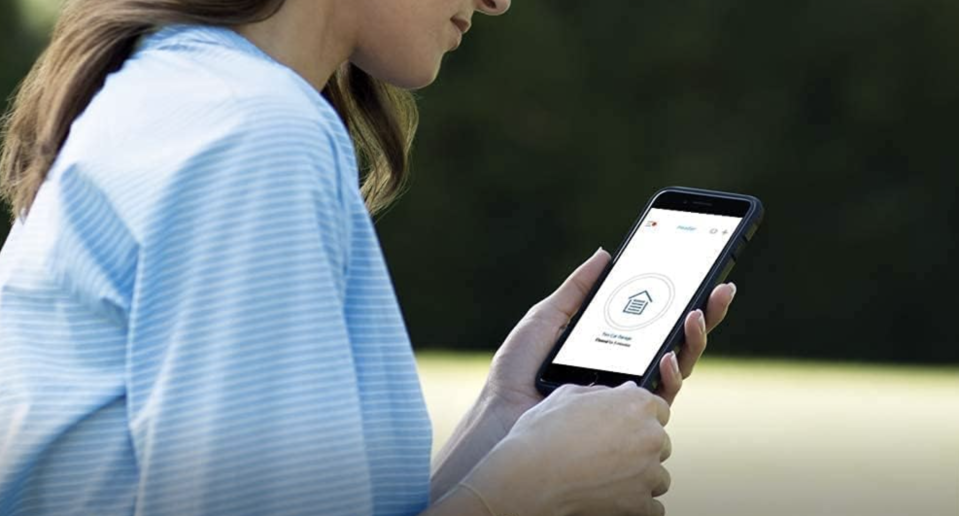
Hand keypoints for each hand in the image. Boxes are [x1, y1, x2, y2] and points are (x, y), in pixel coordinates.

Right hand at [462, 382, 672, 515]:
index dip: (640, 416)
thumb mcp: (567, 395)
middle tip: (610, 453)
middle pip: (659, 442)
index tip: (627, 425)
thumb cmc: (542, 434)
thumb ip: (600, 393)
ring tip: (608, 477)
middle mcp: (650, 436)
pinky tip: (614, 498)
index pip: (659, 408)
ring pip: (658, 475)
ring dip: (640, 477)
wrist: (529, 478)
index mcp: (636, 404)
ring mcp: (648, 472)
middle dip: (640, 447)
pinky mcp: (640, 504)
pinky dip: (636, 505)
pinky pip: (653, 506)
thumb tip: (615, 394)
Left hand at [485, 247, 737, 423]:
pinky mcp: (628, 419)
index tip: (705, 272)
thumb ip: (578, 289)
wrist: (501, 415)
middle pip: (678, 341)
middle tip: (722, 288)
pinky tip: (666, 353)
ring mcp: (630, 395)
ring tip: (696, 314)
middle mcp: (628, 371)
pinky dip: (670, 373)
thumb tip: (605, 253)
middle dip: (706, 314)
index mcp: (613, 346)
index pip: (657, 320)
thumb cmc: (516, 373)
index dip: (683, 298)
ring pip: (679, 366)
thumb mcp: (547, 318)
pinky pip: (662, 397)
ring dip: (694, 339)